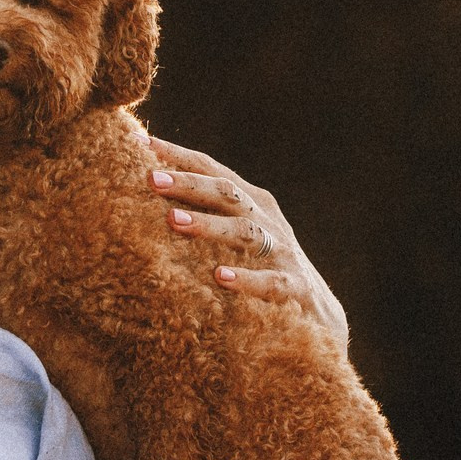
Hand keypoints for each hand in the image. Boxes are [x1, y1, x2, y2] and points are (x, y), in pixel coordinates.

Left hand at [146, 133, 348, 342]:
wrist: (319, 317)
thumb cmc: (265, 269)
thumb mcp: (239, 236)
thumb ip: (206, 215)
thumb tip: (150, 197)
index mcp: (252, 202)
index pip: (213, 170)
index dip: (179, 155)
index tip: (141, 143)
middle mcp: (267, 220)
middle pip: (227, 193)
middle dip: (188, 184)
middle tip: (152, 179)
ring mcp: (283, 253)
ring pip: (244, 231)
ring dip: (209, 225)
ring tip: (174, 221)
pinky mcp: (295, 289)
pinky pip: (269, 282)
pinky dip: (245, 278)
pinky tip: (220, 276)